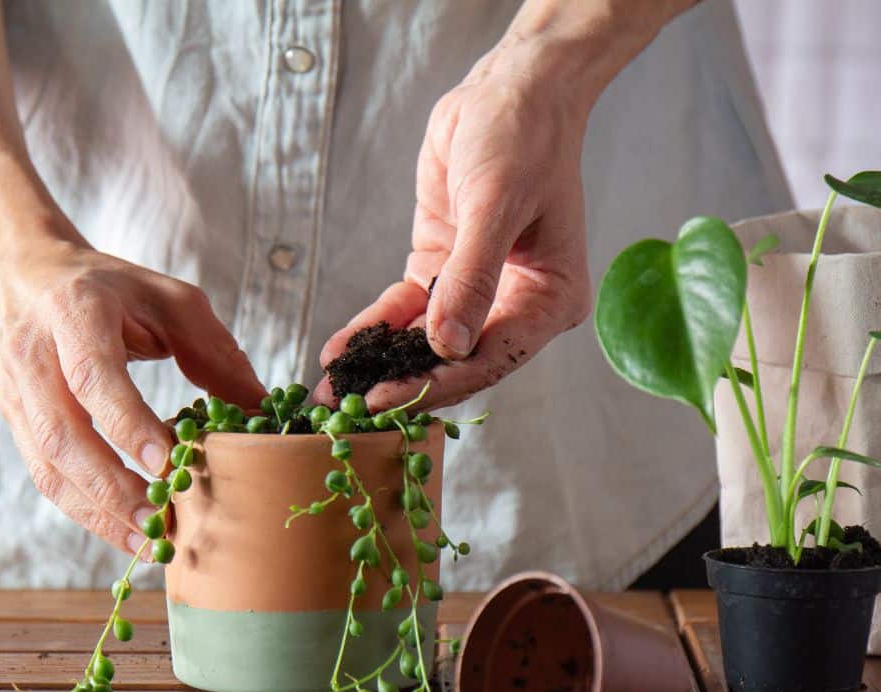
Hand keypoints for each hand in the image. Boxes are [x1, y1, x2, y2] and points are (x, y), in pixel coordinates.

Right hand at [0, 238, 264, 555]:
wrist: (20, 275)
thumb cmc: (107, 288)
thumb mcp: (166, 298)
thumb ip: (212, 350)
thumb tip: (257, 408)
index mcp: (74, 312)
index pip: (94, 376)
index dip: (127, 423)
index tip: (166, 463)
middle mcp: (33, 355)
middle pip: (62, 434)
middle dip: (111, 487)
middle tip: (159, 520)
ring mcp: (15, 393)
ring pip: (47, 466)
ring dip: (96, 512)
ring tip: (146, 542)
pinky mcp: (12, 422)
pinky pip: (44, 476)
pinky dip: (83, 510)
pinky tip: (122, 530)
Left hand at [316, 45, 593, 409]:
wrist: (509, 92)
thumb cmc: (522, 139)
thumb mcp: (497, 204)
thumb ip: (472, 278)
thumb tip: (448, 346)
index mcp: (549, 300)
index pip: (490, 358)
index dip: (435, 382)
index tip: (385, 399)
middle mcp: (515, 305)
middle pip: (454, 361)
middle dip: (401, 383)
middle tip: (345, 410)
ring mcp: (476, 291)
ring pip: (424, 342)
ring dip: (380, 363)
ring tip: (331, 390)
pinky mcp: (441, 272)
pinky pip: (405, 311)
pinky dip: (374, 328)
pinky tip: (340, 349)